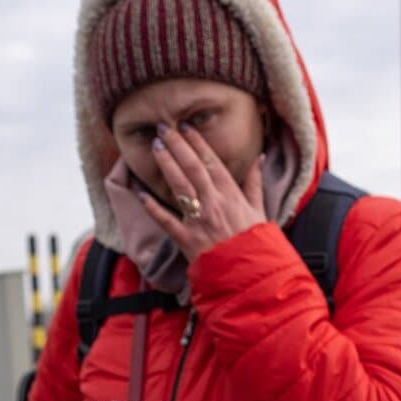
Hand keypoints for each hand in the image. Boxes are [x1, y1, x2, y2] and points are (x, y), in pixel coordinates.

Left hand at [138, 123, 267, 261]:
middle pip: (192, 167)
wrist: (249, 274)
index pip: (211, 161)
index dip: (197, 142)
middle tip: (163, 127)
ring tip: (155, 146)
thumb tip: (258, 157)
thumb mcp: (260, 210)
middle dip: (177, 145)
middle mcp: (213, 203)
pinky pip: (166, 221)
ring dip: (166, 164)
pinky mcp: (186, 239)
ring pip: (179, 186)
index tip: (185, 127)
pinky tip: (141, 194)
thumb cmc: (254, 243)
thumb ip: (255, 183)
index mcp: (231, 194)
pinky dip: (152, 208)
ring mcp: (198, 220)